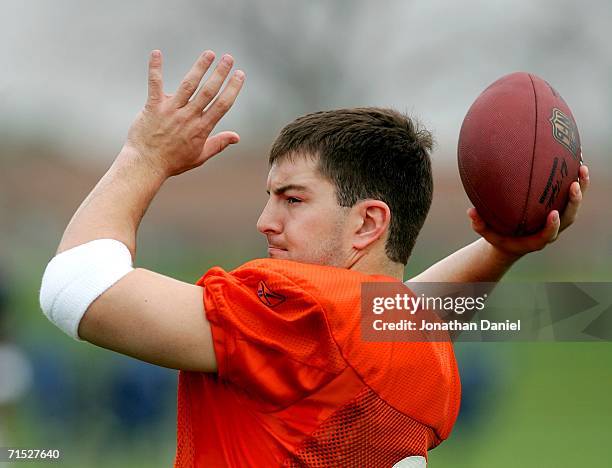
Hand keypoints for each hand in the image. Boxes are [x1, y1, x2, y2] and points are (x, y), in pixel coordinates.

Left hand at [123, 50, 244, 177]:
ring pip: (188, 85)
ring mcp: (171, 111)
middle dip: (220, 73)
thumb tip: (237, 137)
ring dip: (200, 67)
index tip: (240, 75)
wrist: (146, 164)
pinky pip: (155, 84)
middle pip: (208, 91)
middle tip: (229, 58)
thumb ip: (219, 144)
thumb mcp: (200, 156)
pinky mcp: (153, 107)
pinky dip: (156, 68)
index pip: (222, 105)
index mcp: (201, 128)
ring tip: (209, 53)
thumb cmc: (173, 162)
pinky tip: (157, 53)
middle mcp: (188, 117)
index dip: (233, 88)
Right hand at [468, 164, 589, 258]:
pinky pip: (570, 196)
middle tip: (574, 185)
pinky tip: (575, 161)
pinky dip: (575, 181)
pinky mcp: (559, 209)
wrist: (513, 242)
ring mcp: (558, 219)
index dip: (553, 225)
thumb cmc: (499, 237)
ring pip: (574, 205)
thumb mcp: (487, 233)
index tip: (553, 213)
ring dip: (581, 187)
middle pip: (569, 218)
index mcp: (536, 239)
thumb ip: (479, 224)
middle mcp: (551, 230)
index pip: (548, 234)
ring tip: (582, 167)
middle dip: (574, 202)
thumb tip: (471, 211)